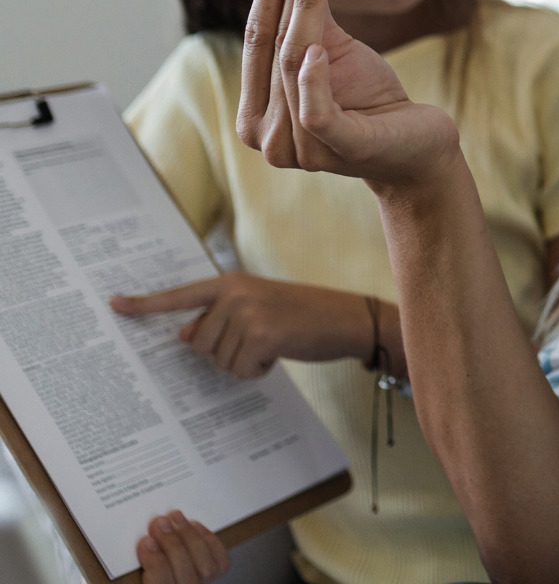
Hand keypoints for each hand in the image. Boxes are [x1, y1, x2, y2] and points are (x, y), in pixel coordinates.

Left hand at [110, 273, 371, 379]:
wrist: (348, 318)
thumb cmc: (303, 315)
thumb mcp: (258, 309)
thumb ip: (219, 319)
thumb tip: (183, 334)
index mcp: (231, 283)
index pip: (180, 295)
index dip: (146, 304)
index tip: (115, 306)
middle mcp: (234, 294)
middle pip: (198, 343)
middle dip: (225, 351)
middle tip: (261, 339)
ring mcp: (247, 313)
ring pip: (218, 360)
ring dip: (244, 361)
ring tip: (275, 344)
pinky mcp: (262, 334)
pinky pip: (240, 369)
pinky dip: (258, 370)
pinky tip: (281, 353)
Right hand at [135, 512, 229, 582]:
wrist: (169, 580)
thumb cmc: (146, 574)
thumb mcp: (131, 573)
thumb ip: (133, 563)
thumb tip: (136, 541)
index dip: (155, 562)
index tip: (145, 541)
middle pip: (185, 574)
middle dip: (172, 544)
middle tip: (159, 522)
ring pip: (206, 568)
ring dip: (190, 538)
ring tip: (175, 518)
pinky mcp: (215, 577)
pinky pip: (219, 562)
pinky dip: (209, 541)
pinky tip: (195, 525)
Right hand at [237, 0, 459, 187]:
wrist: (416, 144)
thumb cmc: (368, 100)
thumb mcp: (333, 52)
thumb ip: (307, 16)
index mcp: (255, 112)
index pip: (254, 39)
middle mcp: (267, 135)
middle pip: (271, 47)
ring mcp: (301, 148)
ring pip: (293, 66)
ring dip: (304, 10)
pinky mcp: (342, 149)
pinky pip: (316, 113)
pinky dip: (313, 80)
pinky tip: (319, 48)